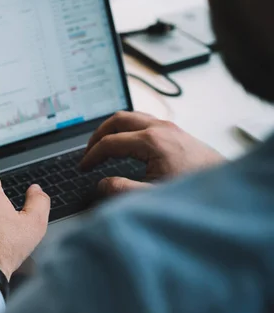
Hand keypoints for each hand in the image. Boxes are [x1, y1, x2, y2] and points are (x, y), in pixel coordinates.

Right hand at [80, 111, 224, 195]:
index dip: (91, 155)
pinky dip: (127, 128)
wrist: (229, 192)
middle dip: (98, 134)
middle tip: (88, 151)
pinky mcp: (176, 131)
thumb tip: (102, 184)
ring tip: (102, 145)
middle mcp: (160, 128)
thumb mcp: (152, 197)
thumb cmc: (193, 193)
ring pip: (131, 116)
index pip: (110, 142)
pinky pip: (143, 120)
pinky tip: (126, 143)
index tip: (83, 168)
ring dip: (112, 128)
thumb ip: (122, 191)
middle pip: (118, 119)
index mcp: (151, 142)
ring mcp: (170, 127)